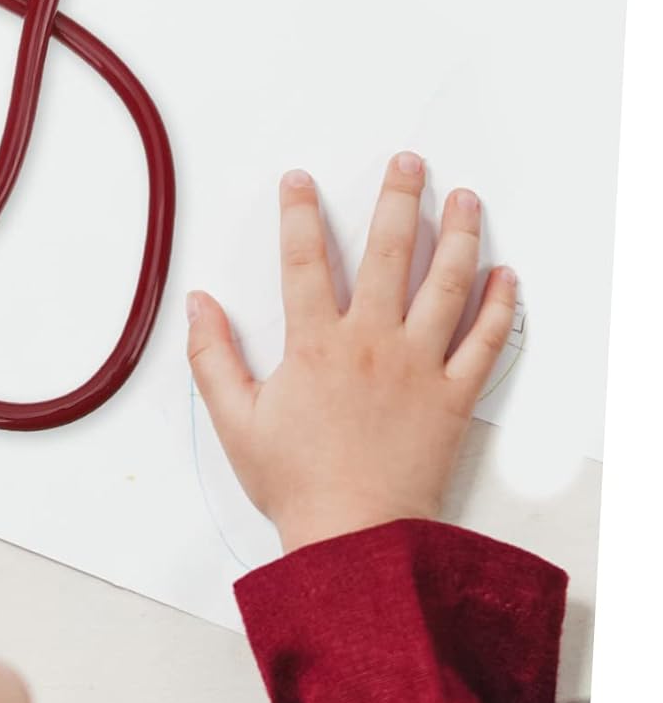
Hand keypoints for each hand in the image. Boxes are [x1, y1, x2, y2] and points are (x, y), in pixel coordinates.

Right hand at [187, 153, 517, 553]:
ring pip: (445, 286)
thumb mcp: (235, 420)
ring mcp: (418, 366)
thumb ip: (211, 356)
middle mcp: (371, 342)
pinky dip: (498, 307)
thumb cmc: (295, 482)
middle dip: (397, 200)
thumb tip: (197, 303)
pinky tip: (504, 275)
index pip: (303, 259)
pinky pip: (484, 343)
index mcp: (316, 344)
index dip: (298, 213)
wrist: (355, 540)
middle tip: (408, 162)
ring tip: (466, 198)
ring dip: (457, 236)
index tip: (300, 179)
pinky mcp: (453, 397)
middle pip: (388, 253)